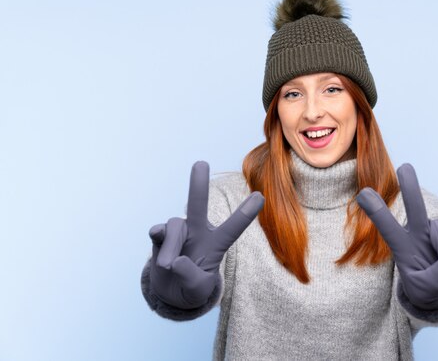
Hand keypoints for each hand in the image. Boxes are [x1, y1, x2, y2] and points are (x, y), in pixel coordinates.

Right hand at [149, 161, 263, 308]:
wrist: (171, 293)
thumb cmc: (192, 288)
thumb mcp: (197, 291)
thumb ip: (190, 277)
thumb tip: (174, 260)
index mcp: (217, 244)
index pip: (233, 227)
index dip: (246, 212)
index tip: (261, 196)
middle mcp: (199, 231)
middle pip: (198, 205)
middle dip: (198, 184)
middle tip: (200, 163)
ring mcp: (179, 232)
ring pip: (175, 226)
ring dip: (171, 247)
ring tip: (169, 267)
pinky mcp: (160, 236)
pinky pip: (158, 231)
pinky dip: (158, 240)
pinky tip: (157, 240)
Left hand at [356, 164, 437, 309]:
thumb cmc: (428, 288)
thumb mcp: (426, 290)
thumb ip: (437, 276)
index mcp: (402, 246)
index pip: (388, 228)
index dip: (376, 211)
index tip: (363, 193)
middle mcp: (417, 232)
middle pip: (415, 208)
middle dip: (411, 188)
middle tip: (405, 167)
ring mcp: (436, 230)